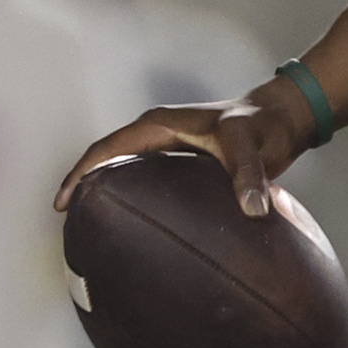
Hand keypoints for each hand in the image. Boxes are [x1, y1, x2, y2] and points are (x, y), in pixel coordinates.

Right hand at [57, 82, 318, 220]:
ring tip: (92, 228)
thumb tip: (252, 209)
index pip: (107, 148)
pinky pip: (149, 183)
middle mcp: (159, 135)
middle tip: (67, 222)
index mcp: (160, 125)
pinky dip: (136, 200)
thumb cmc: (264, 124)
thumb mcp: (253, 145)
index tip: (62, 202)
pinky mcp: (183, 164)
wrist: (285, 119)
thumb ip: (250, 175)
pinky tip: (137, 227)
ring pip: (126, 172)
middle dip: (84, 186)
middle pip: (108, 160)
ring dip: (108, 193)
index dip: (81, 173)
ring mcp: (170, 149)